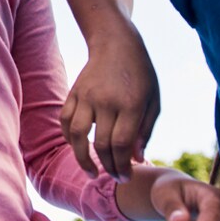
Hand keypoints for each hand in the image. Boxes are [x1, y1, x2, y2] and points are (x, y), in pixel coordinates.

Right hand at [61, 38, 158, 179]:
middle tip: (114, 177)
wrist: (116, 43)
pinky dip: (69, 138)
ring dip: (82, 159)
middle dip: (107, 167)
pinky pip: (65, 120)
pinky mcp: (74, 93)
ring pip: (76, 135)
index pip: (121, 144)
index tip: (125, 177)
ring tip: (91, 172)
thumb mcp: (154, 101)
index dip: (122, 166)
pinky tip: (77, 148)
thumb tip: (136, 159)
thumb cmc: (140, 75)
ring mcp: (86, 97)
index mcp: (131, 104)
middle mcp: (106, 102)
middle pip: (101, 144)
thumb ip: (145, 131)